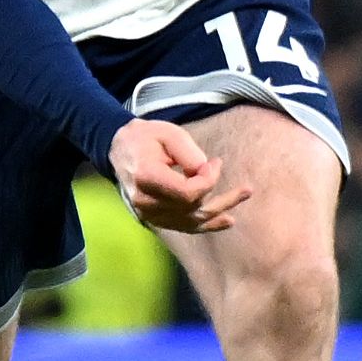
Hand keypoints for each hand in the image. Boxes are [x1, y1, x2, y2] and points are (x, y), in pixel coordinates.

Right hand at [107, 117, 249, 232]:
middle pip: (192, 208)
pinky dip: (207, 225)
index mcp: (145, 178)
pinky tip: (227, 220)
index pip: (187, 193)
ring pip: (192, 220)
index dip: (208, 180)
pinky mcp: (153, 218)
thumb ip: (191, 155)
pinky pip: (184, 226)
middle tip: (230, 175)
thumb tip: (208, 174)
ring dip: (220, 211)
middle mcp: (145, 201)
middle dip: (217, 192)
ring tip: (244, 195)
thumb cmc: (144, 137)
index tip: (214, 162)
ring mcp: (148, 213)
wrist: (117, 148)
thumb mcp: (168, 134)